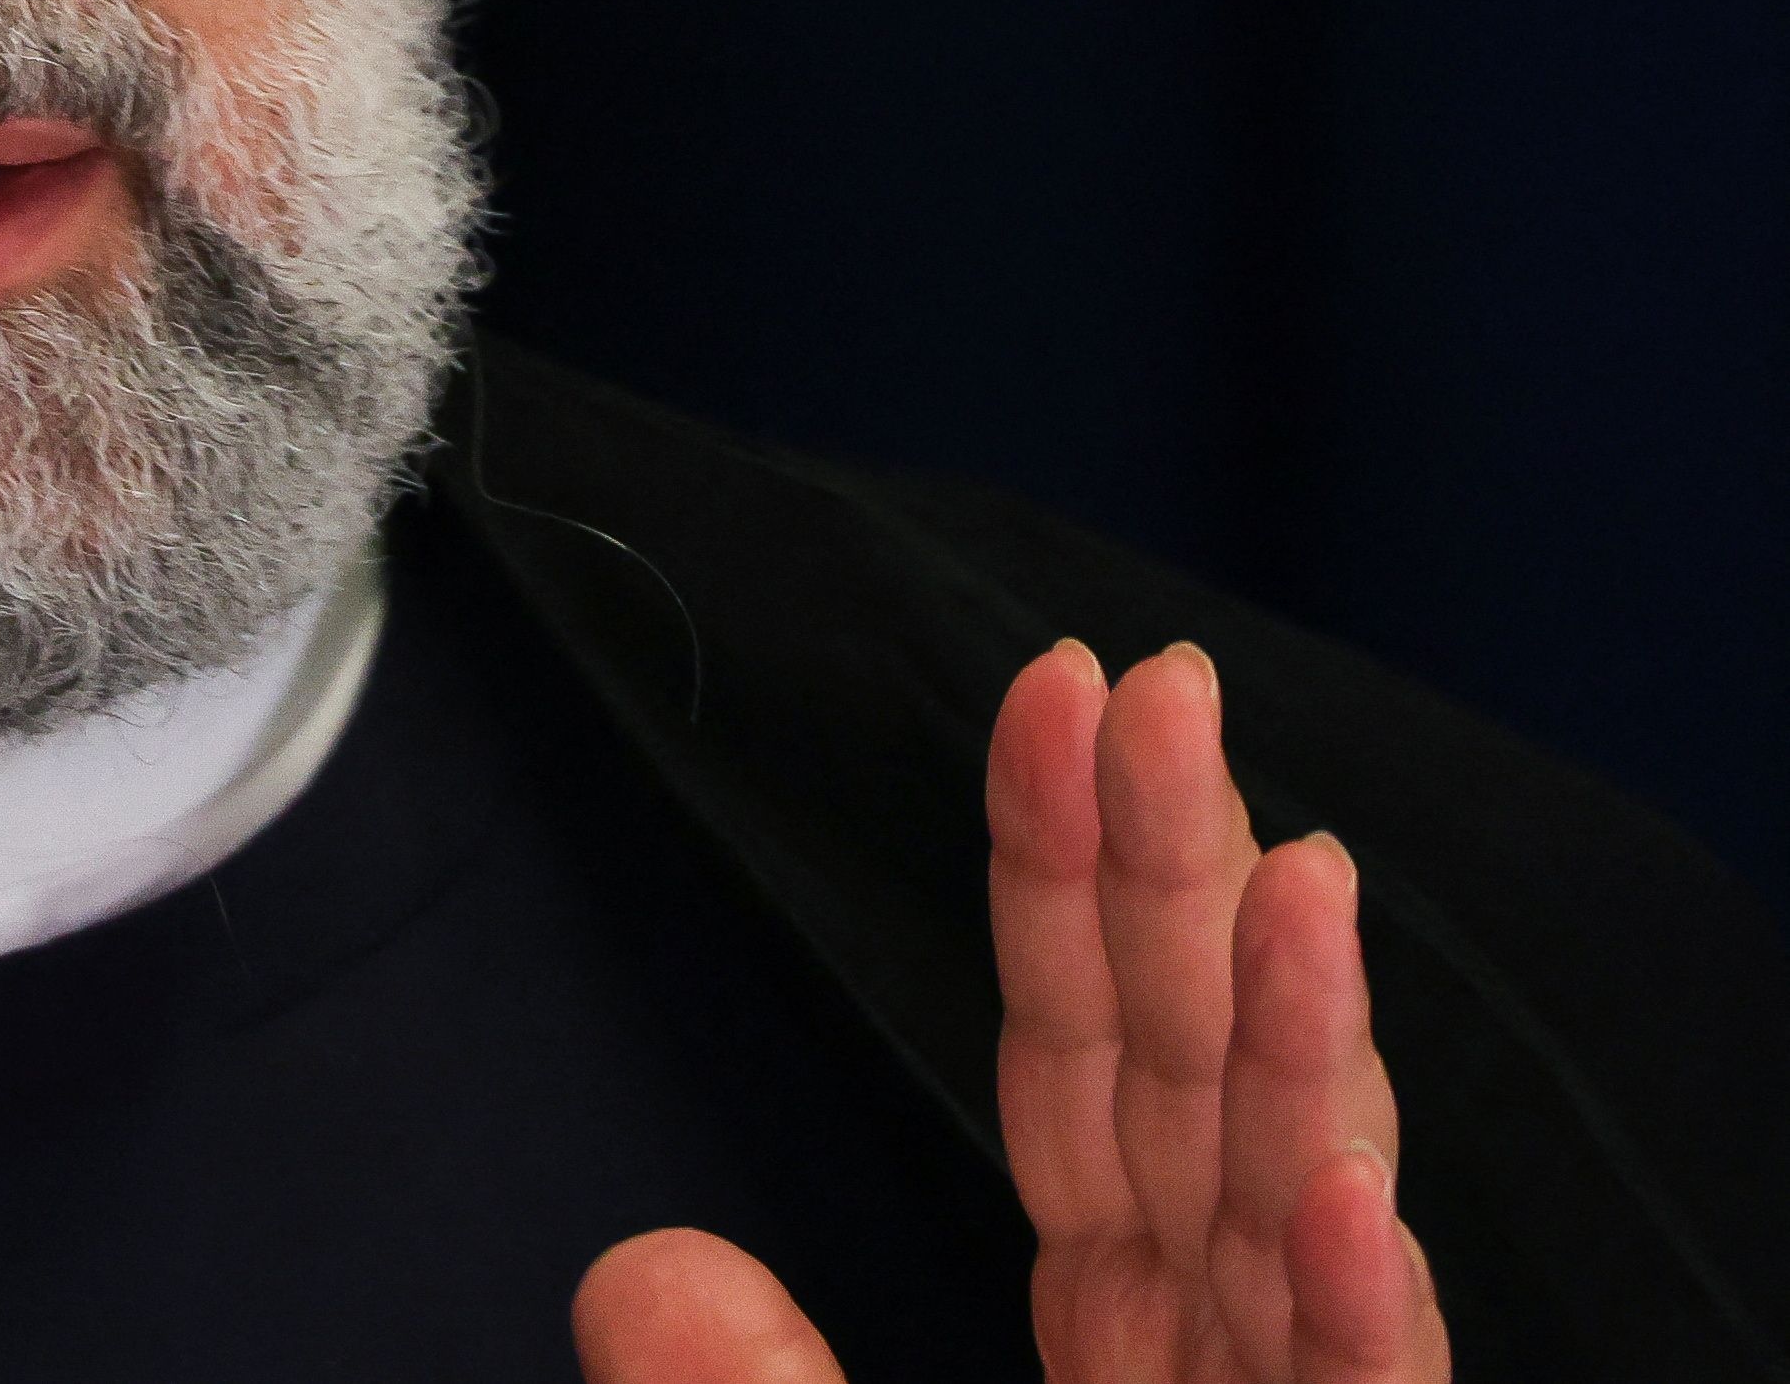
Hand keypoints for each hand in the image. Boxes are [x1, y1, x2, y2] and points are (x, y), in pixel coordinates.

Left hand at [572, 640, 1447, 1383]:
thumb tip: (639, 1268)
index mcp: (1116, 1313)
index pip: (1078, 1051)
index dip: (1060, 869)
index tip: (1052, 694)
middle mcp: (1211, 1340)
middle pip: (1193, 1074)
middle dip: (1181, 873)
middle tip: (1166, 680)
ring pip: (1299, 1216)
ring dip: (1305, 1042)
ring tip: (1298, 871)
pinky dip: (1359, 1310)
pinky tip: (1347, 1196)